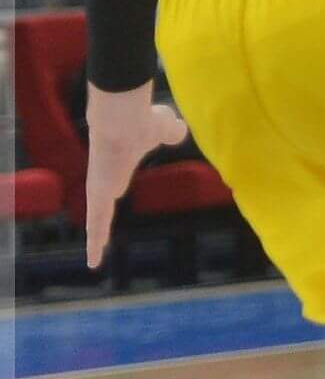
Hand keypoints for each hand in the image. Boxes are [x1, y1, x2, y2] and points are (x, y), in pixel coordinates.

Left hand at [85, 84, 190, 267]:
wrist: (124, 120)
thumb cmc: (144, 120)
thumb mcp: (165, 127)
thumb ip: (170, 131)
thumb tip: (178, 129)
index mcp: (119, 166)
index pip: (114, 185)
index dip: (113, 194)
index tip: (113, 197)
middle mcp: (105, 179)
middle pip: (102, 206)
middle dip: (100, 220)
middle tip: (98, 237)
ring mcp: (99, 188)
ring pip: (97, 218)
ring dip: (96, 238)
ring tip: (93, 258)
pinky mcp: (98, 194)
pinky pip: (97, 222)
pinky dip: (95, 239)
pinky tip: (94, 255)